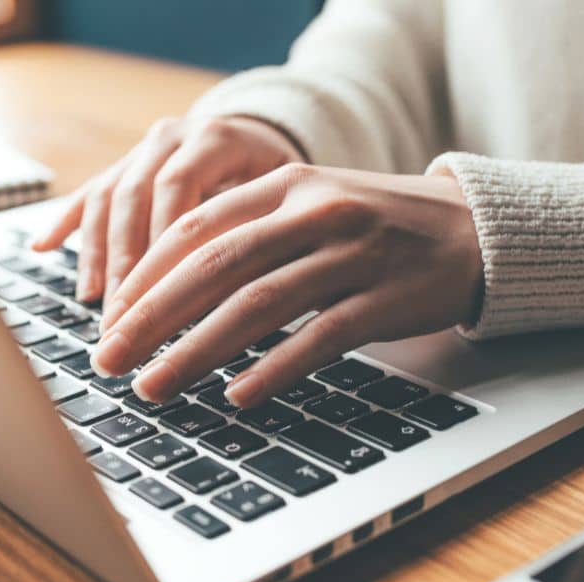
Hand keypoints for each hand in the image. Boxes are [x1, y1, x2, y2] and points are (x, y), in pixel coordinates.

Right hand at [31, 115, 304, 304]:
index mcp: (216, 139)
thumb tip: (247, 296)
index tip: (157, 297)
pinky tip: (41, 248)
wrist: (264, 136)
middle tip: (121, 317)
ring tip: (93, 301)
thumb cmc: (282, 182)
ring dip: (96, 254)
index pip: (179, 189)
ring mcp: (143, 149)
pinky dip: (65, 222)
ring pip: (108, 197)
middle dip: (125, 263)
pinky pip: (88, 192)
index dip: (163, 244)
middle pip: (135, 197)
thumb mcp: (284, 197)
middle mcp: (173, 137)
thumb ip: (260, 230)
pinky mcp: (124, 165)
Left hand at [89, 164, 482, 406]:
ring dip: (196, 351)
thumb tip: (167, 289)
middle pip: (215, 265)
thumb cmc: (378, 226)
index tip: (109, 317)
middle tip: (109, 359)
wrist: (475, 230)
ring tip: (154, 386)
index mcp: (286, 184)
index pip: (196, 227)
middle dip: (152, 317)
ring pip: (258, 303)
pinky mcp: (386, 298)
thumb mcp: (312, 207)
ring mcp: (353, 253)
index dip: (145, 275)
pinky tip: (237, 396)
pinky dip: (274, 368)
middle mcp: (315, 211)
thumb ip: (249, 233)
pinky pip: (319, 337)